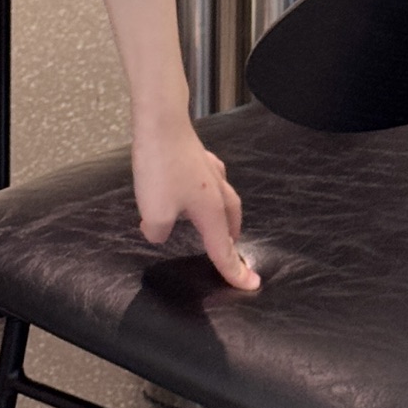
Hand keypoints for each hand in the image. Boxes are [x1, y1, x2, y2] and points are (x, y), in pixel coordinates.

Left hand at [132, 118, 259, 290]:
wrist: (161, 122)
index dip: (235, 271)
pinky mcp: (198, 158)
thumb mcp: (155, 212)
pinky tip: (193, 190)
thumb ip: (158, 232)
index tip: (251, 285)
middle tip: (231, 254)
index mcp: (211, 211)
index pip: (224, 250)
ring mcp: (210, 172)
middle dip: (231, 241)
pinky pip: (209, 183)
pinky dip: (206, 195)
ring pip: (224, 201)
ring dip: (223, 218)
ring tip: (214, 226)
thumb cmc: (161, 168)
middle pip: (231, 223)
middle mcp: (217, 192)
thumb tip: (157, 232)